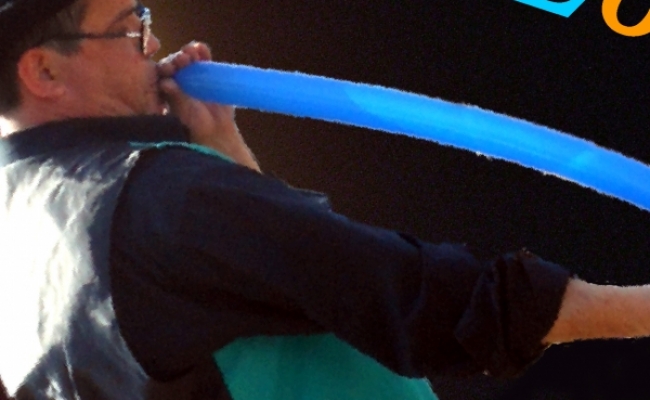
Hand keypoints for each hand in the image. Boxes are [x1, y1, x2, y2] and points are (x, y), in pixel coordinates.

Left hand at [157, 42, 260, 171]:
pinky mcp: (207, 73)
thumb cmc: (195, 125)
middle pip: (175, 64)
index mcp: (166, 89)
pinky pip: (204, 60)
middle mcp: (177, 80)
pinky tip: (202, 48)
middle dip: (178, 59)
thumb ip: (176, 97)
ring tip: (193, 51)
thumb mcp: (184, 112)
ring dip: (189, 53)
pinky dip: (203, 53)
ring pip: (188, 60)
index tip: (170, 68)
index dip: (165, 68)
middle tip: (184, 58)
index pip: (162, 74)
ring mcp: (192, 76)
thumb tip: (165, 83)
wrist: (216, 130)